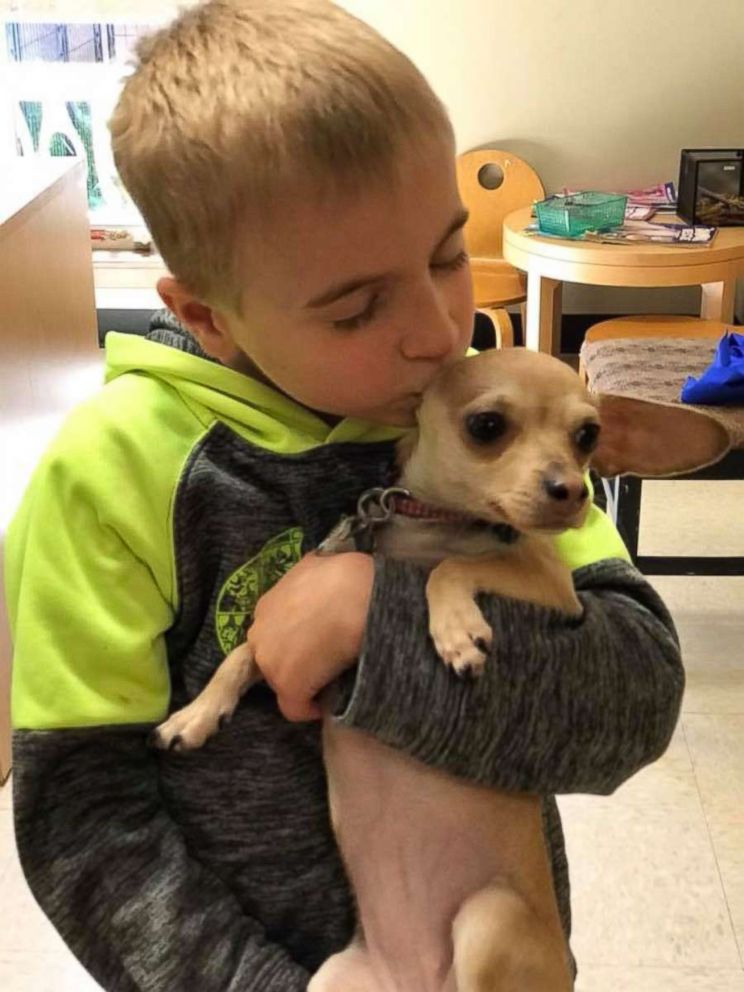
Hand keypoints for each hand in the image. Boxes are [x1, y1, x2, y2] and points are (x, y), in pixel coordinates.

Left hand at [247, 551, 374, 720]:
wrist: (355, 597)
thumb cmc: (345, 577)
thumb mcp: (319, 566)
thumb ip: (309, 578)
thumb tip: (320, 576)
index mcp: (266, 605)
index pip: (273, 630)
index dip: (294, 637)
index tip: (314, 638)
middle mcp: (259, 632)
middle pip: (272, 655)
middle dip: (293, 658)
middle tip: (322, 656)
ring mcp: (269, 661)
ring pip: (282, 679)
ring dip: (302, 679)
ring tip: (327, 677)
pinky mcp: (287, 686)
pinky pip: (295, 707)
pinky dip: (310, 707)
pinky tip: (326, 703)